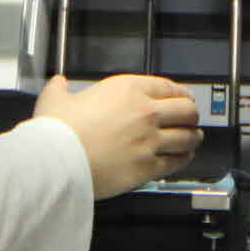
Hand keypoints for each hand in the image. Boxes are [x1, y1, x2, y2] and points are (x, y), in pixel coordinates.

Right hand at [33, 73, 201, 196]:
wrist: (58, 161)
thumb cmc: (58, 130)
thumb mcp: (55, 99)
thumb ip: (60, 89)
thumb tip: (58, 83)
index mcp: (128, 90)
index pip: (168, 87)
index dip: (180, 93)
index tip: (182, 97)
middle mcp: (146, 113)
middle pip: (186, 110)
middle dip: (191, 114)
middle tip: (190, 118)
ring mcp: (150, 141)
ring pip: (187, 137)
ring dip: (193, 137)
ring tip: (193, 138)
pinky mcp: (149, 167)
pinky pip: (177, 162)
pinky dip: (184, 159)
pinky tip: (184, 158)